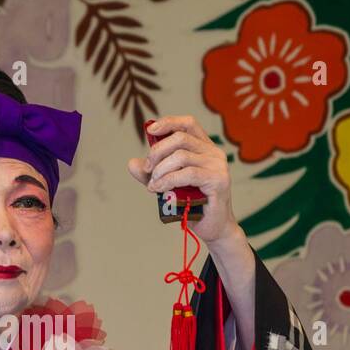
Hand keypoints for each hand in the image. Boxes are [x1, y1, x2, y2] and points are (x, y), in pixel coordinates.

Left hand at [127, 115, 240, 244]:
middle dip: (157, 151)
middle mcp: (214, 153)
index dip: (168, 122)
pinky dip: (168, 180)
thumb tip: (132, 163)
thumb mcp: (167, 184)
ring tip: (153, 184)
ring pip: (181, 155)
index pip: (188, 124)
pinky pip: (187, 174)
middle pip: (180, 137)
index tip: (150, 130)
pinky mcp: (218, 181)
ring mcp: (217, 166)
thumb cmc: (192, 203)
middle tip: (147, 169)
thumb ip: (151, 173)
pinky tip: (158, 189)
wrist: (211, 227)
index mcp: (205, 148)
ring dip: (160, 169)